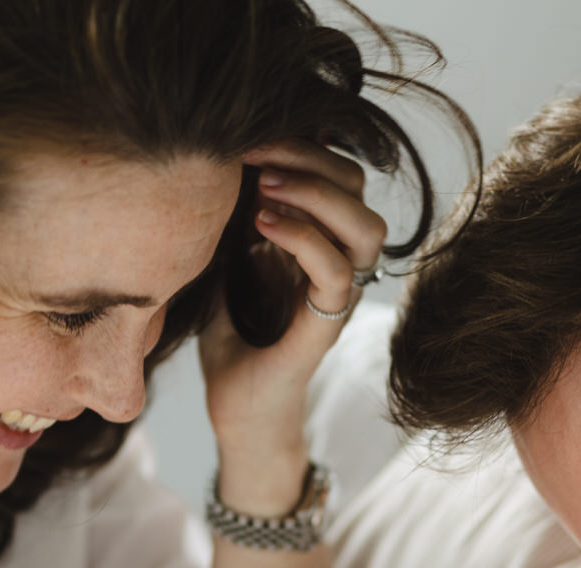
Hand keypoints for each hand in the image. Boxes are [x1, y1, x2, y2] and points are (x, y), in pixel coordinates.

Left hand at [199, 138, 386, 510]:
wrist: (236, 415)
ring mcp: (336, 297)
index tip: (248, 139)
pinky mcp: (324, 329)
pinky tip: (259, 226)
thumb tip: (216, 165)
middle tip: (254, 154)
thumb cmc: (231, 346)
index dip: (302, 146)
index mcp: (319, 245)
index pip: (338, 174)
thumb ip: (232, 223)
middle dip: (309, 158)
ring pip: (365, 227)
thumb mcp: (223, 267)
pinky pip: (335, 273)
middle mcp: (338, 267)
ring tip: (262, 189)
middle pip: (358, 188)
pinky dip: (302, 238)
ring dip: (315, 195)